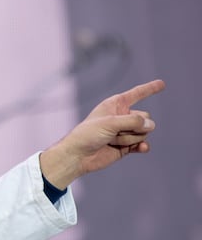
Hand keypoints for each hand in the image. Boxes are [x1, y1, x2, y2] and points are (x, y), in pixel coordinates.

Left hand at [40, 79, 163, 188]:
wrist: (78, 156)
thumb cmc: (87, 135)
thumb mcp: (109, 122)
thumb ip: (133, 121)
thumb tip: (150, 126)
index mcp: (115, 105)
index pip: (137, 94)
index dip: (149, 88)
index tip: (162, 84)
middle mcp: (122, 117)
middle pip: (145, 117)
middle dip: (134, 126)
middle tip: (115, 132)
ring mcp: (125, 132)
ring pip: (144, 132)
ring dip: (129, 138)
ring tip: (111, 141)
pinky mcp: (126, 146)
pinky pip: (143, 144)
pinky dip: (143, 146)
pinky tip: (142, 148)